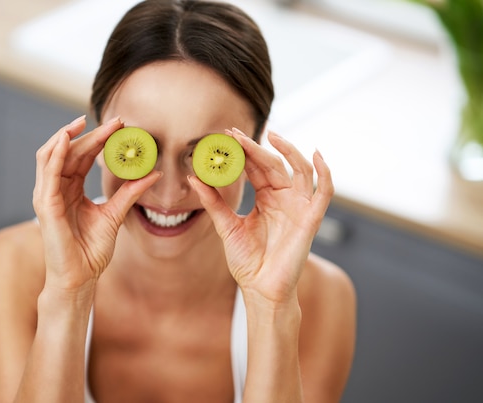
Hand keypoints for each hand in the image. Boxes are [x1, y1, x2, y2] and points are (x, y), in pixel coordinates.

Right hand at [33, 116, 161, 292]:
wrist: (81, 277)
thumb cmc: (91, 250)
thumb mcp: (115, 214)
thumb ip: (130, 193)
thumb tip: (154, 173)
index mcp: (70, 189)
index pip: (82, 156)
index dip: (99, 139)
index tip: (120, 126)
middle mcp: (56, 189)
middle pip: (69, 151)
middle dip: (89, 133)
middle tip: (114, 120)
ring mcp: (48, 195)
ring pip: (52, 155)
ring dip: (67, 135)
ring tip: (84, 121)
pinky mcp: (45, 205)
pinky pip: (47, 172)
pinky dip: (55, 153)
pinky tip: (66, 138)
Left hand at [188, 128, 333, 303]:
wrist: (260, 289)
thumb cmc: (247, 261)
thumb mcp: (227, 226)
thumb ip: (213, 202)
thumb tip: (193, 177)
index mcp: (266, 198)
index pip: (257, 167)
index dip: (245, 150)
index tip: (227, 135)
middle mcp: (284, 199)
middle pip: (275, 164)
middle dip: (258, 148)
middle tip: (237, 134)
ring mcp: (299, 207)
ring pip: (300, 170)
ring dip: (289, 151)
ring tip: (271, 136)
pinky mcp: (311, 219)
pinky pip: (324, 192)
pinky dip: (324, 173)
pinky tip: (316, 155)